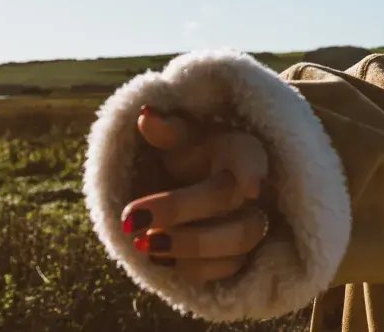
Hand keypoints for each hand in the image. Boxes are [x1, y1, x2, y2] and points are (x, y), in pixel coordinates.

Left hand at [120, 106, 271, 283]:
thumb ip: (166, 129)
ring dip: (187, 246)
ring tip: (143, 244)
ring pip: (236, 241)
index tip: (251, 188)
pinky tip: (160, 258)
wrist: (199, 184)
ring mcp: (250, 222)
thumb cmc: (192, 153)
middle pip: (229, 201)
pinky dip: (193, 268)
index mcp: (239, 151)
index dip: (253, 172)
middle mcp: (250, 189)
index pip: (252, 157)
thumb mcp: (179, 137)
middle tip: (129, 218)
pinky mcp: (241, 254)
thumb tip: (146, 114)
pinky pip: (228, 269)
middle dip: (178, 210)